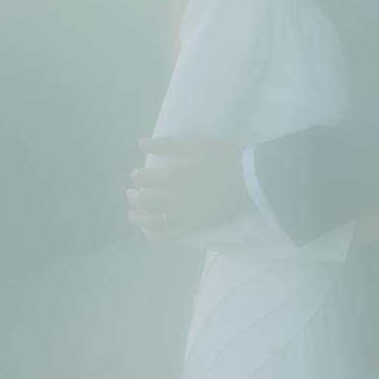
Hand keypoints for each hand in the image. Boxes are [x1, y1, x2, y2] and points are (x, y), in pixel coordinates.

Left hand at [126, 137, 246, 239]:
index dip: (137, 176)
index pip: (143, 179)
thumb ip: (166, 144)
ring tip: (133, 215)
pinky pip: (170, 235)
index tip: (137, 174)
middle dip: (133, 197)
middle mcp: (174, 198)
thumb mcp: (194, 143)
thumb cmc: (221, 157)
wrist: (248, 178)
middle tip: (131, 194)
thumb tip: (140, 142)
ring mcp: (184, 214)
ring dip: (139, 219)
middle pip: (144, 202)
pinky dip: (156, 236)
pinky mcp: (195, 225)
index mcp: (173, 175)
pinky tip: (149, 232)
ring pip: (153, 222)